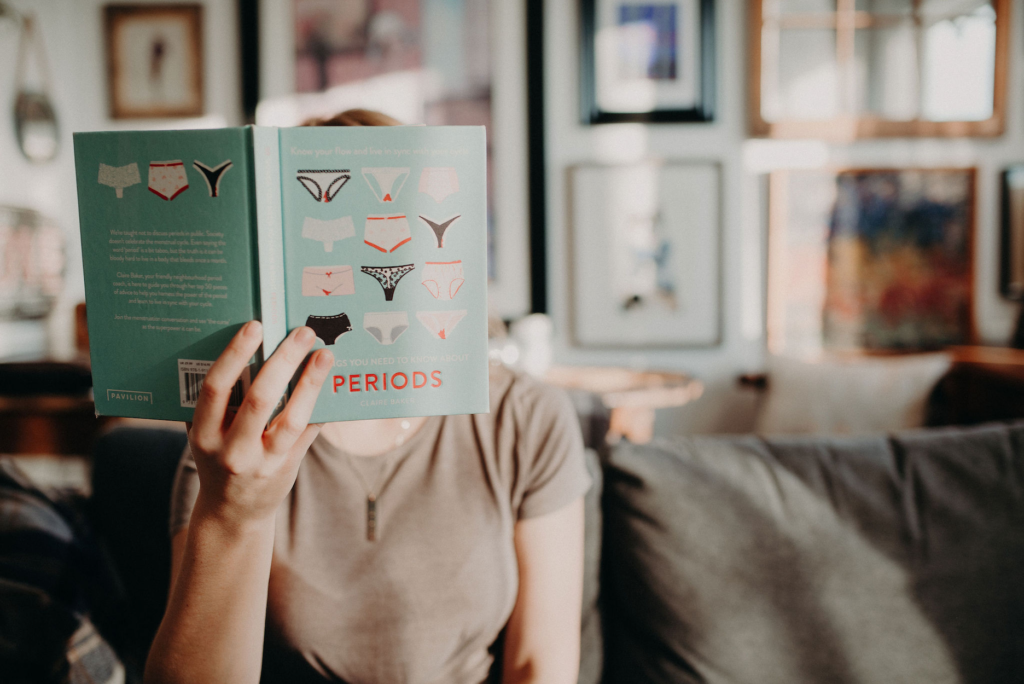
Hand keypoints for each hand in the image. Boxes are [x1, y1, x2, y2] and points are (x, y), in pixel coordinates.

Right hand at [186, 321, 332, 529]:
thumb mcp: (206, 434)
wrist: (230, 513)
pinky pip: (308, 432)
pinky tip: (334, 383)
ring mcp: (262, 462)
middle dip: (284, 361)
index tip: (255, 326)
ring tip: (326, 354)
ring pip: (292, 417)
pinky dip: (321, 406)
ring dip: (311, 383)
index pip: (216, 387)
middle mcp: (232, 449)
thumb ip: (220, 401)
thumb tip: (247, 347)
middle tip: (303, 332)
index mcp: (204, 433)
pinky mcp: (288, 467)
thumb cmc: (217, 459)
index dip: (235, 354)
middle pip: (260, 398)